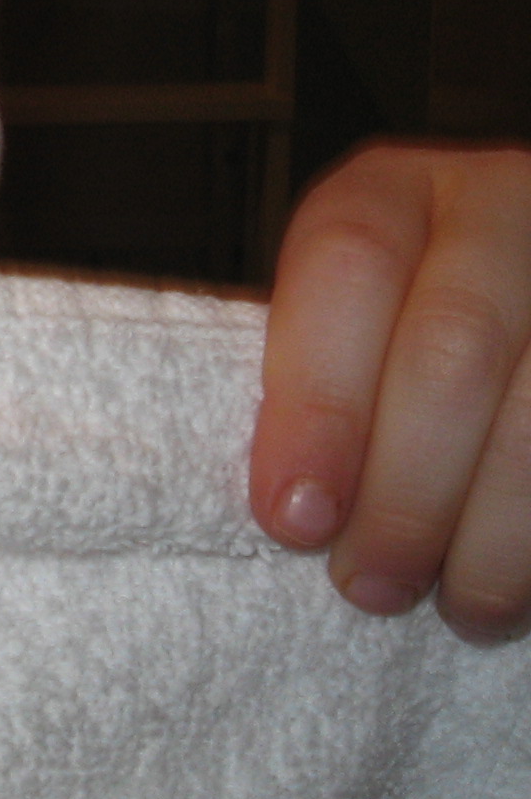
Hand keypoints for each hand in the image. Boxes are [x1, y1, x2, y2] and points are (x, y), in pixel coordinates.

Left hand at [252, 141, 530, 640]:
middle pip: (455, 348)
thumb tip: (292, 508)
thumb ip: (311, 381)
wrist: (517, 292)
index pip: (349, 266)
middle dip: (407, 490)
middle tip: (370, 586)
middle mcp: (505, 201)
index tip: (294, 518)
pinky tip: (527, 585)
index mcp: (393, 190)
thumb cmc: (394, 332)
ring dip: (500, 530)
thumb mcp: (341, 325)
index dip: (318, 400)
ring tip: (463, 608)